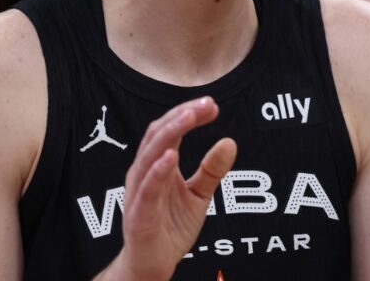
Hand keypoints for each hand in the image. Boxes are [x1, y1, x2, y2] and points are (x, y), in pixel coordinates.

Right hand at [98, 97, 236, 280]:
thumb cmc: (170, 227)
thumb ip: (212, 170)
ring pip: (149, 155)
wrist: (153, 265)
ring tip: (189, 117)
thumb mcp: (198, 195)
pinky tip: (171, 156)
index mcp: (157, 165)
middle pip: (158, 135)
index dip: (188, 113)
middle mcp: (144, 173)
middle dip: (181, 116)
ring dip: (169, 133)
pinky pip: (147, 189)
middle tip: (206, 104)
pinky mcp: (139, 214)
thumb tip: (230, 141)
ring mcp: (139, 192)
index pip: (169, 129)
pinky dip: (157, 170)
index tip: (212, 105)